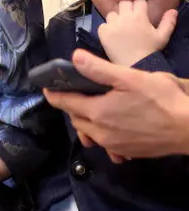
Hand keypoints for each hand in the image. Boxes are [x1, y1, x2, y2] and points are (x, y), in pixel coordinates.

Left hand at [44, 49, 188, 159]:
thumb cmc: (162, 99)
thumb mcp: (130, 78)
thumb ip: (99, 69)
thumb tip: (74, 58)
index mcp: (96, 112)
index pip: (63, 103)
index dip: (53, 93)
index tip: (48, 85)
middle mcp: (100, 133)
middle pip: (75, 118)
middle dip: (71, 105)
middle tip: (77, 91)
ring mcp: (114, 146)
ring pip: (89, 132)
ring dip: (85, 121)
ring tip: (93, 108)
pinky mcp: (127, 153)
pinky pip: (105, 144)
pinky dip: (102, 135)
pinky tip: (112, 126)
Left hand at [98, 0, 175, 66]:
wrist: (135, 64)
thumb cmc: (150, 50)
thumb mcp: (162, 37)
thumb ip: (168, 22)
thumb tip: (172, 10)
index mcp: (139, 16)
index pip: (138, 1)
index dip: (140, 6)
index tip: (141, 12)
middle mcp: (124, 17)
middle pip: (123, 3)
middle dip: (127, 8)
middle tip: (130, 19)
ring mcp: (112, 24)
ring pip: (112, 13)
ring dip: (117, 18)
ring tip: (122, 28)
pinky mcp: (102, 31)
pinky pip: (103, 24)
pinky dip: (107, 29)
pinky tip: (113, 36)